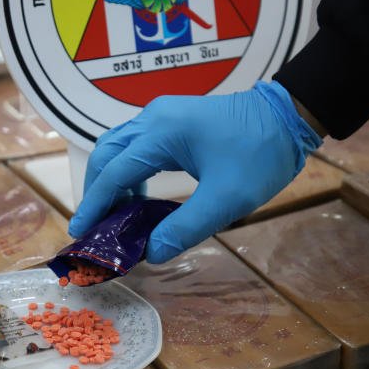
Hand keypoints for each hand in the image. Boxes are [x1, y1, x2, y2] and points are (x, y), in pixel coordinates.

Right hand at [68, 80, 321, 263]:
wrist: (289, 117)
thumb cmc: (260, 154)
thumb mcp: (227, 199)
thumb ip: (186, 228)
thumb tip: (151, 253)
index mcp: (162, 133)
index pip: (115, 172)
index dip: (95, 204)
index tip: (80, 231)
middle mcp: (153, 118)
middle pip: (106, 154)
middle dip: (96, 191)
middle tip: (95, 227)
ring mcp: (161, 115)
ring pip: (118, 147)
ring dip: (110, 180)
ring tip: (113, 216)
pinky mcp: (171, 120)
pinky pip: (135, 145)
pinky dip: (127, 171)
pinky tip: (136, 197)